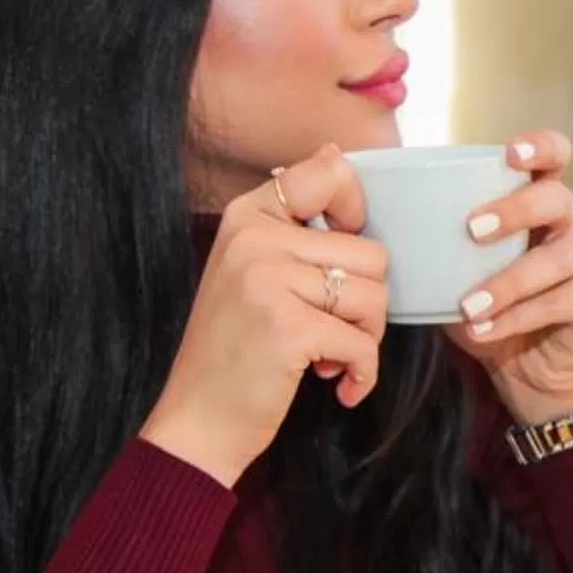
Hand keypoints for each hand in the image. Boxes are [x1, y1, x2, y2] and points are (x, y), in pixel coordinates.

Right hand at [139, 146, 389, 485]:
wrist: (197, 421)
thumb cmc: (235, 351)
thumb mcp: (254, 271)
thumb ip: (295, 218)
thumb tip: (334, 151)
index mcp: (247, 216)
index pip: (331, 173)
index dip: (358, 215)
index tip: (342, 257)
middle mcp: (254, 239)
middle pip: (372, 253)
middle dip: (367, 304)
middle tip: (332, 330)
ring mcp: (267, 281)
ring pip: (375, 298)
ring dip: (365, 338)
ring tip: (327, 354)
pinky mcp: (288, 327)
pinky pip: (364, 343)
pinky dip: (362, 374)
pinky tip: (336, 385)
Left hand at [447, 131, 572, 422]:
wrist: (532, 369)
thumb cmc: (488, 307)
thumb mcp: (455, 270)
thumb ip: (427, 240)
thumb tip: (360, 207)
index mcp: (539, 202)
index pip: (554, 156)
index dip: (540, 147)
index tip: (509, 154)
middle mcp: (571, 223)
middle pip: (556, 199)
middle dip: (516, 210)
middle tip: (471, 229)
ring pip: (558, 258)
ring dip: (509, 281)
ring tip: (468, 305)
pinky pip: (557, 303)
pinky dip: (515, 318)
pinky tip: (483, 330)